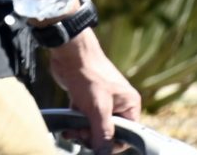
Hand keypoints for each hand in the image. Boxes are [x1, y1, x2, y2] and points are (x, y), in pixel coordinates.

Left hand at [48, 29, 141, 154]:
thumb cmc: (88, 74)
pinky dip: (76, 123)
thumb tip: (103, 152)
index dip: (111, 144)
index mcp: (129, 104)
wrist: (68, 51)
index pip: (126, 135)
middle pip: (108, 131)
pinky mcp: (86, 97)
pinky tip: (67, 128)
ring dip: (82, 132)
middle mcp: (118, 103)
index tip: (96, 146)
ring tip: (71, 132)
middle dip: (93, 137)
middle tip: (79, 136)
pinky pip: (84, 117)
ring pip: (94, 125)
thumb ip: (103, 132)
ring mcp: (101, 99)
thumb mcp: (99, 108)